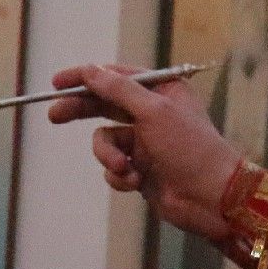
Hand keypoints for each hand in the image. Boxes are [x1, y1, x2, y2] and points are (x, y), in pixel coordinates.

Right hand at [46, 64, 242, 243]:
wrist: (212, 198)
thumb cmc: (191, 148)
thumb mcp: (153, 111)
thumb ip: (118, 90)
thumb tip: (90, 70)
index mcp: (161, 91)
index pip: (115, 77)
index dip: (85, 78)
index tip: (57, 84)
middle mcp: (152, 113)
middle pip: (104, 106)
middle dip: (81, 112)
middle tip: (55, 115)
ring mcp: (145, 143)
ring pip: (106, 142)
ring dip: (110, 156)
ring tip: (125, 168)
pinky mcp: (141, 169)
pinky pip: (114, 168)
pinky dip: (120, 176)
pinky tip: (136, 182)